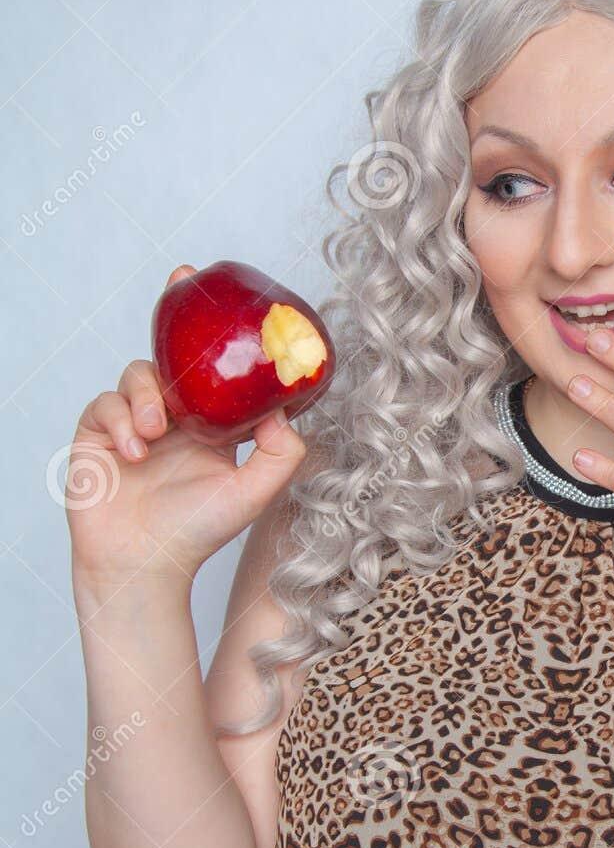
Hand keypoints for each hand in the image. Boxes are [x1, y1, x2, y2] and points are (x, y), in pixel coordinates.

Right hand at [66, 264, 308, 599]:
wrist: (143, 566)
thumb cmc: (198, 533)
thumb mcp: (256, 492)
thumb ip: (282, 452)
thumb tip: (283, 407)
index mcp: (211, 424)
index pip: (213, 368)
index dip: (215, 331)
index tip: (223, 293)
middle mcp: (173, 417)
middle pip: (169, 351)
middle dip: (172, 314)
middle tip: (178, 282)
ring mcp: (132, 422)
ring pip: (137, 373)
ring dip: (147, 395)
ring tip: (156, 432)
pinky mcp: (97, 434)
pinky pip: (105, 404)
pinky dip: (120, 420)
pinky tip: (134, 452)